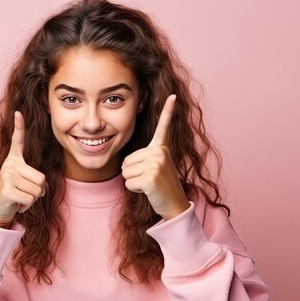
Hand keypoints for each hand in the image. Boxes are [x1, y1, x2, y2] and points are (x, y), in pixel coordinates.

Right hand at [0, 111, 46, 227]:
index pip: (18, 141)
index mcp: (13, 160)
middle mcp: (9, 165)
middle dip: (39, 190)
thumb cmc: (14, 195)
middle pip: (41, 178)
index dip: (19, 126)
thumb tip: (44, 188)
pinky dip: (27, 206)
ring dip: (33, 200)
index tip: (19, 112)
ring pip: (37, 190)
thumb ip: (35, 180)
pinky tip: (17, 205)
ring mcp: (7, 176)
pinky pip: (30, 199)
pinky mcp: (6, 190)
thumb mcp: (24, 183)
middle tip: (25, 193)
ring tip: (20, 198)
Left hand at [121, 94, 189, 220]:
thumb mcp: (155, 167)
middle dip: (133, 173)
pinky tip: (148, 190)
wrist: (174, 205)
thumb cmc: (160, 186)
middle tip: (150, 178)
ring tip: (149, 184)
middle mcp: (160, 152)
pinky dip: (134, 190)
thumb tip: (127, 162)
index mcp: (161, 148)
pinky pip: (128, 183)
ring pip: (125, 172)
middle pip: (127, 160)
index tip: (173, 95)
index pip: (164, 126)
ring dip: (133, 182)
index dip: (168, 110)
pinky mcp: (150, 177)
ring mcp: (156, 164)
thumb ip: (143, 158)